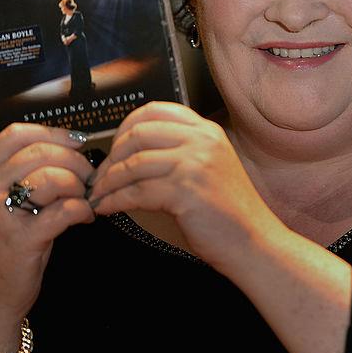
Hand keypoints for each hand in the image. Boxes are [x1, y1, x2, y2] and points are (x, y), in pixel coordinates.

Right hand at [0, 125, 94, 325]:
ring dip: (79, 186)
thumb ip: (29, 171)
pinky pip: (64, 210)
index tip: (77, 143)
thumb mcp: (8, 200)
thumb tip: (74, 145)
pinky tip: (85, 217)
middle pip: (41, 152)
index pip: (16, 134)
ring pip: (53, 177)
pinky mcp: (20, 239)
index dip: (53, 133)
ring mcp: (0, 214)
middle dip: (75, 162)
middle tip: (89, 177)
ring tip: (84, 198)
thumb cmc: (9, 243)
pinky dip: (82, 210)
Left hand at [88, 102, 279, 271]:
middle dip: (112, 156)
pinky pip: (135, 192)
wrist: (254, 241)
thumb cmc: (229, 210)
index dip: (126, 126)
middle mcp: (201, 141)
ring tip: (98, 195)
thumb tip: (134, 150)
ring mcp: (194, 165)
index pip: (155, 111)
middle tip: (100, 176)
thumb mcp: (211, 166)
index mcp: (207, 130)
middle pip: (138, 134)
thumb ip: (182, 150)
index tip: (115, 147)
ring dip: (107, 182)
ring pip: (133, 164)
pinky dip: (114, 201)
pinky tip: (106, 209)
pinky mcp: (184, 192)